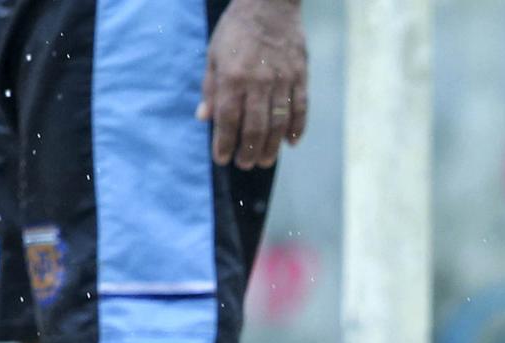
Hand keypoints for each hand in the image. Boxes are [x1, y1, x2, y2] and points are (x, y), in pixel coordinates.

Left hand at [197, 0, 307, 168]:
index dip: (224, 143)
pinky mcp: (300, 75)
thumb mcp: (214, 54)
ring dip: (272, 147)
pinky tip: (291, 143)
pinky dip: (297, 128)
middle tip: (245, 164)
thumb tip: (204, 118)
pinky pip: (300, 108)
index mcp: (233, 77)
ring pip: (278, 123)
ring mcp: (282, 79)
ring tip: (265, 161)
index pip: (228, 120)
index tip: (222, 159)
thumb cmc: (237, 29)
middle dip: (249, 151)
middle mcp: (258, 81)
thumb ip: (210, 88)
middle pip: (255, 127)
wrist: (269, 3)